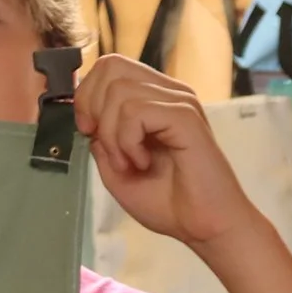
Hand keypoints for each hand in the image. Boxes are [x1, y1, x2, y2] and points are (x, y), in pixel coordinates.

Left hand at [72, 54, 259, 246]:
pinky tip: (142, 162)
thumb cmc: (168, 202)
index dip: (87, 96)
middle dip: (93, 108)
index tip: (90, 132)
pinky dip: (127, 142)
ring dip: (111, 134)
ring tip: (129, 163)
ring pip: (119, 90)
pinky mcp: (185, 115)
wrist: (205, 226)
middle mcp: (168, 92)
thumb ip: (101, 140)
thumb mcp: (117, 171)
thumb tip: (88, 117)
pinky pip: (135, 111)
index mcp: (154, 99)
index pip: (109, 67)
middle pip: (111, 66)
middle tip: (106, 146)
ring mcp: (179, 101)